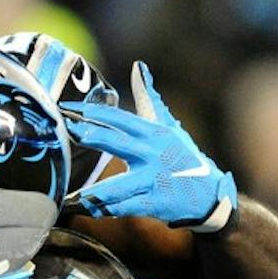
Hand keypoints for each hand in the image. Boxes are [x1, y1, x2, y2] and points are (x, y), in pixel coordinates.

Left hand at [63, 61, 237, 232]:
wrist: (210, 194)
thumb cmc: (184, 157)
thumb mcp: (170, 127)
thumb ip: (150, 100)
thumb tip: (138, 68)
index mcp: (154, 133)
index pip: (119, 118)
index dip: (93, 112)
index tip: (68, 108)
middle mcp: (152, 153)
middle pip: (115, 142)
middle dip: (89, 136)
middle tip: (67, 132)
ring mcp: (154, 179)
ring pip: (116, 185)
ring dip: (92, 192)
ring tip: (69, 196)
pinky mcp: (155, 202)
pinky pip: (125, 207)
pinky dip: (105, 210)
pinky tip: (87, 210)